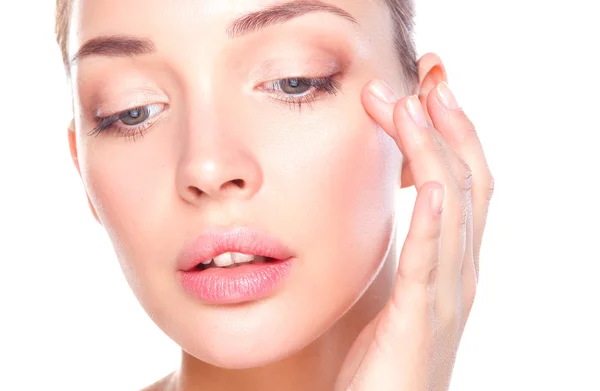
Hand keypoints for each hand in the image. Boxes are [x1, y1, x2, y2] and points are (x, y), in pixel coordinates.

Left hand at [333, 80, 493, 390]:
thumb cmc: (385, 361)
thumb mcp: (399, 294)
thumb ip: (410, 253)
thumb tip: (405, 206)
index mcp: (452, 265)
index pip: (463, 184)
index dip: (450, 135)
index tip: (425, 94)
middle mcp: (459, 275)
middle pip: (468, 183)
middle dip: (446, 127)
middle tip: (421, 82)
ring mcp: (446, 298)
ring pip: (454, 209)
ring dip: (434, 152)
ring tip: (412, 107)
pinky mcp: (419, 321)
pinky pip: (431, 263)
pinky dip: (436, 222)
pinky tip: (431, 185)